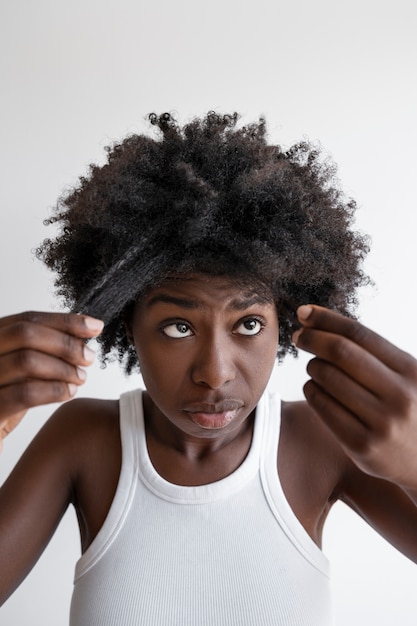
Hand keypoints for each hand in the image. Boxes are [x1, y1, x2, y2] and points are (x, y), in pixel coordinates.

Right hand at [0, 311, 102, 447]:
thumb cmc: (5, 403)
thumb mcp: (23, 371)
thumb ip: (45, 349)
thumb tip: (84, 330)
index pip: (27, 319)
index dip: (64, 321)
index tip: (94, 327)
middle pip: (25, 334)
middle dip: (65, 343)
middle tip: (89, 357)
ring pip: (26, 360)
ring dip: (63, 368)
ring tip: (80, 378)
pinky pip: (25, 393)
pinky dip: (54, 390)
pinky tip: (69, 393)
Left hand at [292, 305, 416, 488]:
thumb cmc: (406, 410)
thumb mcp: (404, 378)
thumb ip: (372, 354)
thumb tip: (319, 323)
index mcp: (410, 371)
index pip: (360, 334)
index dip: (327, 320)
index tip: (304, 313)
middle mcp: (399, 395)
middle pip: (340, 352)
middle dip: (312, 339)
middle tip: (299, 337)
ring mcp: (381, 422)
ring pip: (327, 378)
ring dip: (312, 367)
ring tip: (315, 368)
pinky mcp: (361, 445)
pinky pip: (322, 406)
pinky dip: (311, 390)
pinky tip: (315, 388)